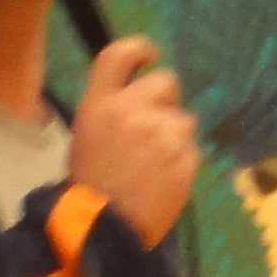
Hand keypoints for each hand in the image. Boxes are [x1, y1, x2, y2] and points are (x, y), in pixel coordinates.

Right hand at [70, 38, 199, 248]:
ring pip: (183, 119)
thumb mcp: (86, 134)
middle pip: (165, 81)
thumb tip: (140, 96)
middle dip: (164, 99)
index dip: (139, 48)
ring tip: (154, 163)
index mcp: (100, 104)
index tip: (150, 55)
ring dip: (174, 134)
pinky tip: (163, 179)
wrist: (104, 228)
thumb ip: (111, 108)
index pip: (119, 55)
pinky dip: (182, 160)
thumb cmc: (88, 182)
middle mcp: (133, 110)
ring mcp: (163, 134)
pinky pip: (191, 148)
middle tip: (153, 125)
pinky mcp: (185, 157)